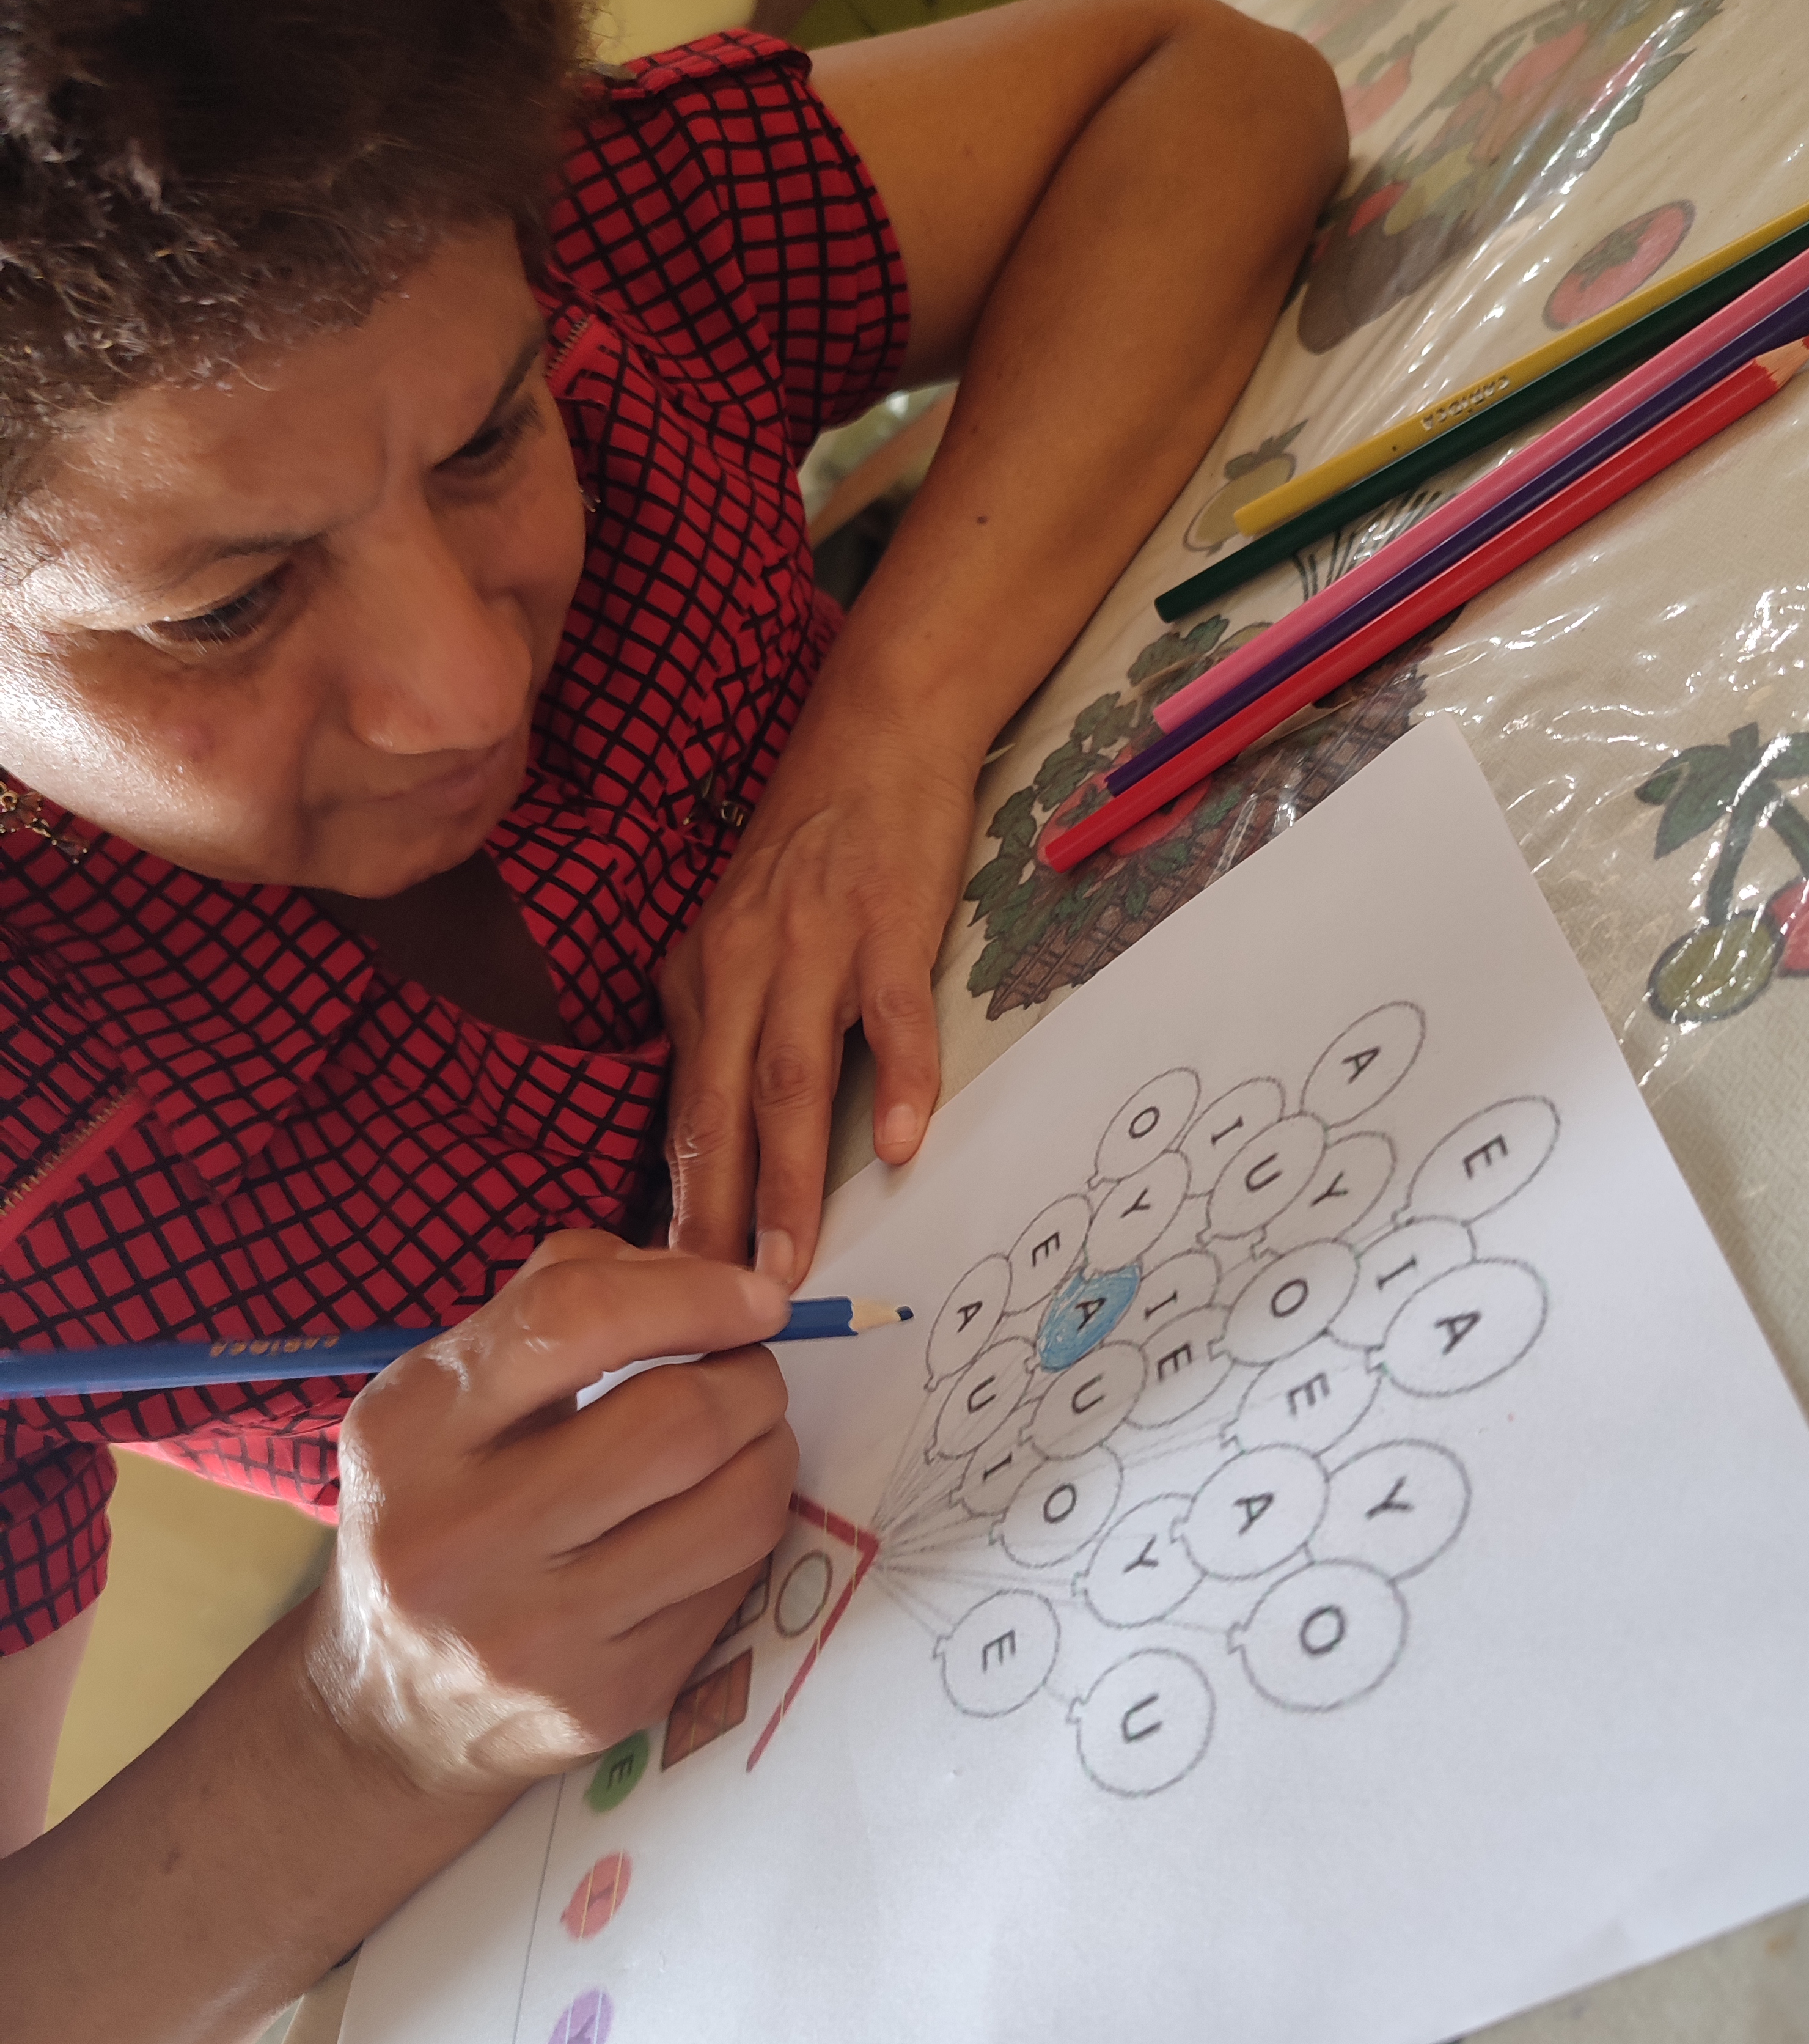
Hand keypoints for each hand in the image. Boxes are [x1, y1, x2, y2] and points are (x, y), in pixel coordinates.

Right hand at [302, 1232, 796, 1794]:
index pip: (574, 1318)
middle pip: (678, 1419)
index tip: (757, 1297)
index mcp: (411, 1432)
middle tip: (746, 1375)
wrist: (388, 1713)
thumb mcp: (446, 1397)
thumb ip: (557, 1298)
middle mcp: (460, 1536)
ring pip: (736, 1508)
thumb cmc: (436, 1514)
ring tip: (743, 1441)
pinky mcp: (608, 1697)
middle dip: (750, 1379)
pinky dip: (747, 1534)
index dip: (694, 1291)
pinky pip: (737, 1585)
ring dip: (771, 1452)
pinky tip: (709, 1523)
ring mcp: (537, 1632)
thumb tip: (702, 1272)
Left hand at [659, 700, 976, 1284]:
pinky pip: (888, 1016)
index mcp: (702, 979)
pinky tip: (901, 1144)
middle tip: (711, 1309)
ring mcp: (815, 947)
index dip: (679, 1205)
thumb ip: (728, 1024)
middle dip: (714, 1220)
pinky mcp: (887, 926)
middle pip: (720, 1112)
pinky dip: (895, 1080)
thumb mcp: (742, 934)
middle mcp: (742, 968)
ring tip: (790, 1265)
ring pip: (789, 1081)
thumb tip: (719, 1133)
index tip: (671, 1292)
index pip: (684, 1111)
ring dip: (788, 1180)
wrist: (876, 734)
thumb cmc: (814, 844)